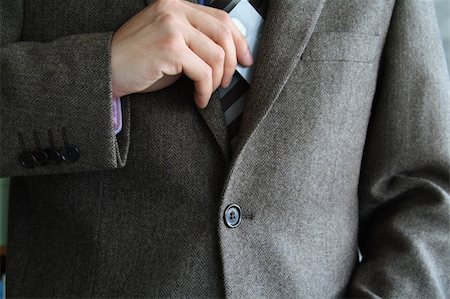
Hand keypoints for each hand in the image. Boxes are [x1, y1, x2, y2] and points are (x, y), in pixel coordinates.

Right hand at [111, 0, 252, 107]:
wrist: (105, 70)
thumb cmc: (137, 60)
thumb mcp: (170, 42)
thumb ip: (195, 40)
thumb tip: (229, 54)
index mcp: (177, 5)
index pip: (221, 18)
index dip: (239, 41)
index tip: (245, 60)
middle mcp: (175, 10)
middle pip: (224, 34)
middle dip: (233, 63)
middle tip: (227, 82)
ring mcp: (172, 27)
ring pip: (217, 56)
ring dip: (217, 81)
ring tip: (207, 92)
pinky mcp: (169, 48)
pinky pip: (203, 73)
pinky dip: (205, 91)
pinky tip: (199, 99)